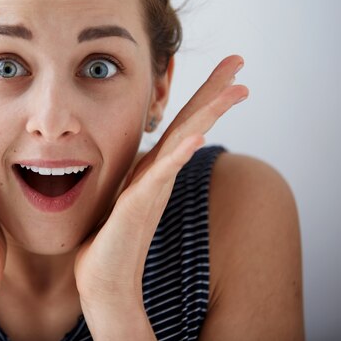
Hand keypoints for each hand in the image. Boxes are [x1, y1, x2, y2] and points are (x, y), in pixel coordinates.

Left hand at [74, 55, 247, 307]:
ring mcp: (153, 189)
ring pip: (185, 142)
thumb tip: (125, 152)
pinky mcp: (138, 206)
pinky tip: (198, 137)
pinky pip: (161, 175)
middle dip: (216, 91)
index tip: (225, 67)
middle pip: (193, 123)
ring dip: (210, 114)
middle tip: (240, 60)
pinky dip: (180, 155)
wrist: (101, 280)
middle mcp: (160, 174)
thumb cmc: (106, 239)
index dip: (203, 94)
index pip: (182, 123)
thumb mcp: (118, 193)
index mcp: (154, 168)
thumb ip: (130, 171)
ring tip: (238, 89)